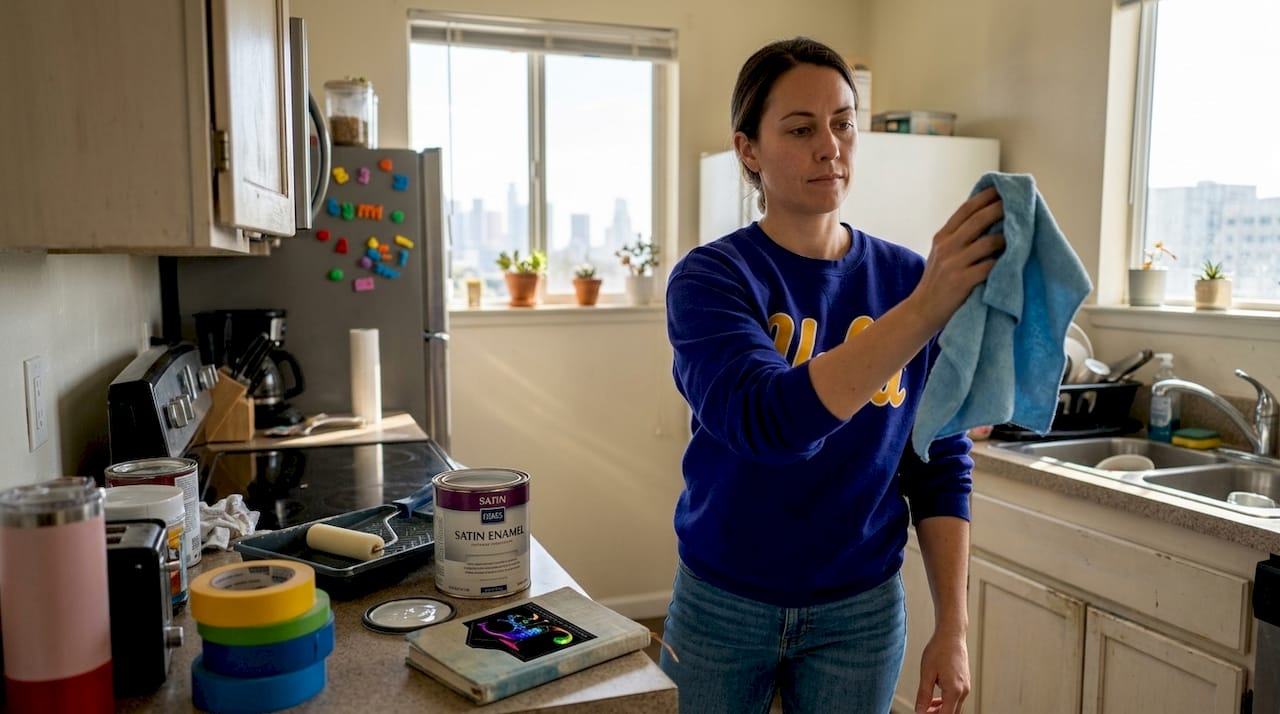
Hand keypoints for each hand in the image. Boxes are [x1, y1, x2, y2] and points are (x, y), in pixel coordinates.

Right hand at [906, 187, 1005, 333]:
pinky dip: (1004, 262)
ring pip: (988, 242)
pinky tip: (1015, 259)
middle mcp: (947, 247)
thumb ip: (958, 239)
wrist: (922, 311)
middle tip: (1019, 202)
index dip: (984, 197)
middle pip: (978, 220)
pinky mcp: (962, 281)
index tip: (1000, 187)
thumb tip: (986, 220)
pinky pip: (990, 266)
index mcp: (942, 238)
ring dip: (1008, 237)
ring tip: (1023, 233)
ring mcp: (954, 264)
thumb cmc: (937, 283)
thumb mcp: (940, 255)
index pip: (965, 210)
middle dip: (1000, 209)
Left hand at [915, 630, 969, 713]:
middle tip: (922, 711)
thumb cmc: (939, 649)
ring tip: (926, 705)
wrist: (951, 634)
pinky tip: (934, 698)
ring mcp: (966, 687)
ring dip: (941, 709)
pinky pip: (956, 698)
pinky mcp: (964, 682)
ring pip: (954, 707)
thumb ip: (924, 694)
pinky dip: (945, 701)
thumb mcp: (927, 673)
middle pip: (951, 713)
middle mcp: (964, 691)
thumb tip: (919, 710)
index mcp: (954, 690)